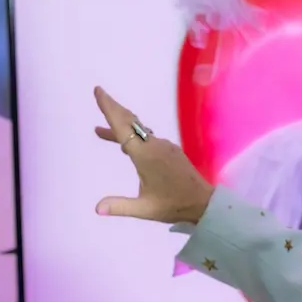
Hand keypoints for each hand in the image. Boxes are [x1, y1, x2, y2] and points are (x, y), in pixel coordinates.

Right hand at [90, 86, 213, 223]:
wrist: (204, 203)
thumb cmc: (174, 205)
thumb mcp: (144, 209)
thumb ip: (119, 206)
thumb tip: (96, 208)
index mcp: (145, 156)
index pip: (122, 127)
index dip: (109, 108)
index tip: (98, 91)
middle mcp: (154, 146)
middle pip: (130, 122)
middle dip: (113, 108)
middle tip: (99, 94)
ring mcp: (164, 146)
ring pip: (138, 131)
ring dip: (121, 127)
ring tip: (100, 131)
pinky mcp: (170, 150)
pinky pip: (147, 138)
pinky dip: (133, 137)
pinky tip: (126, 148)